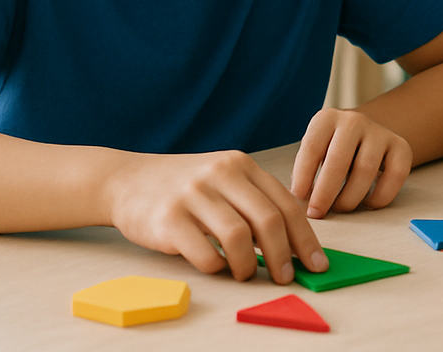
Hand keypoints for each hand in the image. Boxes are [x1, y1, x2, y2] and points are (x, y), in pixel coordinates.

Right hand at [104, 149, 327, 280]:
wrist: (127, 180)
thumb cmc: (185, 187)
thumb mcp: (223, 180)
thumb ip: (254, 203)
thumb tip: (293, 245)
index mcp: (240, 164)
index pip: (285, 204)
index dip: (305, 238)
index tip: (316, 264)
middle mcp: (219, 173)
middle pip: (267, 220)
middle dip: (284, 256)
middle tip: (285, 278)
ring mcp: (192, 194)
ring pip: (238, 237)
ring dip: (248, 265)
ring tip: (245, 274)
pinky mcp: (168, 218)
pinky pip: (204, 253)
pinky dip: (217, 266)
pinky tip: (215, 265)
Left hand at [290, 108, 412, 218]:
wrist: (363, 135)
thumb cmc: (331, 150)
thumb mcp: (314, 151)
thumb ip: (305, 171)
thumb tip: (297, 204)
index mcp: (326, 119)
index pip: (312, 147)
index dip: (303, 176)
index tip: (298, 199)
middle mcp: (354, 121)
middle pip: (339, 160)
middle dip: (325, 192)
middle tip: (317, 213)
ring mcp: (379, 132)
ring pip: (366, 170)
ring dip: (350, 197)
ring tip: (340, 209)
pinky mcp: (401, 146)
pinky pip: (396, 175)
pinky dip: (381, 196)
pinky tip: (368, 204)